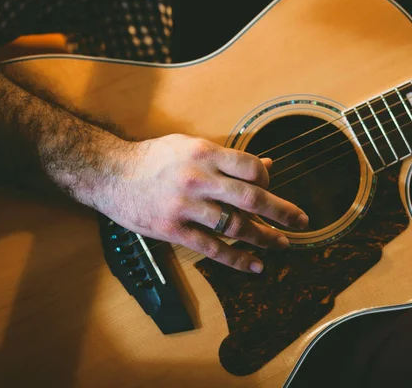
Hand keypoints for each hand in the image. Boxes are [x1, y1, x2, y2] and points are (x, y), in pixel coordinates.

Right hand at [103, 134, 308, 272]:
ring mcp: (186, 206)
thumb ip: (228, 158)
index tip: (272, 191)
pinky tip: (255, 265)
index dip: (268, 182)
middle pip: (251, 199)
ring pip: (236, 226)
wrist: (110, 174)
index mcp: (204, 153)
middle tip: (301, 221)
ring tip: (282, 245)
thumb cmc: (152, 159)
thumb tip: (266, 166)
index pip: (250, 168)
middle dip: (282, 212)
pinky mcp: (174, 230)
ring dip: (264, 238)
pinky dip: (238, 259)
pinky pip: (213, 248)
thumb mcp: (189, 146)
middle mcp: (198, 179)